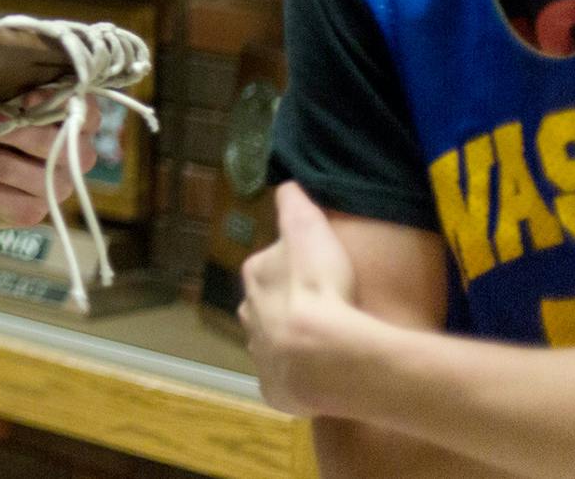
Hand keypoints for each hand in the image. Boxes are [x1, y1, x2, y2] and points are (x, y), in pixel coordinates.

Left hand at [0, 90, 98, 226]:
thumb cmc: (4, 130)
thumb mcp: (9, 108)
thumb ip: (6, 101)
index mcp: (80, 123)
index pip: (85, 109)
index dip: (56, 103)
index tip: (26, 98)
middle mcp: (78, 157)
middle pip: (45, 143)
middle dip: (1, 129)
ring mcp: (59, 188)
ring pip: (13, 169)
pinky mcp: (34, 213)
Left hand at [239, 181, 367, 417]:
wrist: (325, 352)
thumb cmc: (320, 286)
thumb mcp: (310, 230)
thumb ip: (296, 206)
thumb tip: (286, 185)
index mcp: (255, 278)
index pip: (267, 269)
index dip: (291, 272)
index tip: (312, 278)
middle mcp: (249, 316)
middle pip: (266, 307)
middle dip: (284, 309)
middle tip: (319, 314)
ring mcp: (261, 356)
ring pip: (272, 344)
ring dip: (290, 344)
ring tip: (321, 348)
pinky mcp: (274, 389)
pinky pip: (285, 382)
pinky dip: (297, 379)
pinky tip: (318, 379)